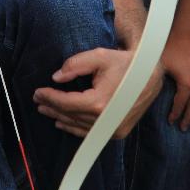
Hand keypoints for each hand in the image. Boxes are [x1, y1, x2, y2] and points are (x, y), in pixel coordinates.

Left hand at [33, 47, 161, 138]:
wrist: (152, 75)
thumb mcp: (100, 56)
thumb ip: (75, 64)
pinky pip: (90, 132)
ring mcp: (112, 129)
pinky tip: (62, 123)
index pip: (66, 102)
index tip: (37, 92)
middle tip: (38, 100)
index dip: (49, 97)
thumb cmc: (126, 63)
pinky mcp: (118, 132)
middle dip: (52, 106)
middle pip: (70, 115)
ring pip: (78, 126)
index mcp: (98, 102)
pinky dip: (74, 128)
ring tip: (46, 110)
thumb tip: (56, 77)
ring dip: (60, 118)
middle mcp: (104, 120)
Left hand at [161, 37, 189, 128]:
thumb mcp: (159, 66)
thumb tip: (144, 93)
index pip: (180, 105)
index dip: (174, 114)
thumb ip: (156, 81)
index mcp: (187, 85)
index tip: (170, 122)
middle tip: (182, 128)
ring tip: (189, 119)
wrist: (185, 32)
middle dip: (188, 118)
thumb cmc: (169, 48)